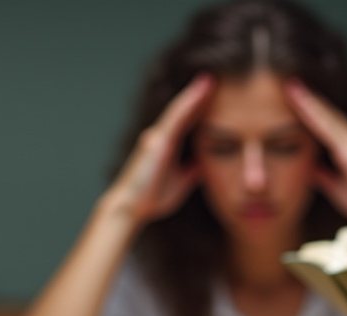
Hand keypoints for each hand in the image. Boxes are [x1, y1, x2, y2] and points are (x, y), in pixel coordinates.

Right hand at [108, 73, 215, 223]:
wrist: (132, 207)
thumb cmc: (152, 197)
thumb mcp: (181, 183)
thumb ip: (192, 172)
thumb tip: (205, 165)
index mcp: (168, 146)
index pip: (187, 122)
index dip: (199, 107)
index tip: (214, 94)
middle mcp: (161, 136)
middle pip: (183, 111)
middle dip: (198, 95)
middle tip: (214, 78)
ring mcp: (157, 137)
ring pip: (179, 110)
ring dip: (194, 94)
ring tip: (208, 79)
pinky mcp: (157, 141)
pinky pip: (175, 118)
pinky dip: (187, 104)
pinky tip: (198, 94)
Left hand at [285, 80, 346, 235]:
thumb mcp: (338, 189)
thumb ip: (325, 177)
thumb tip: (311, 168)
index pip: (328, 125)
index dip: (313, 110)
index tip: (296, 98)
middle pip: (328, 115)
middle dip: (309, 98)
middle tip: (290, 83)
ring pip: (327, 116)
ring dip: (309, 100)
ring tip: (292, 86)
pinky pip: (329, 127)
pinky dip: (315, 113)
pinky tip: (303, 103)